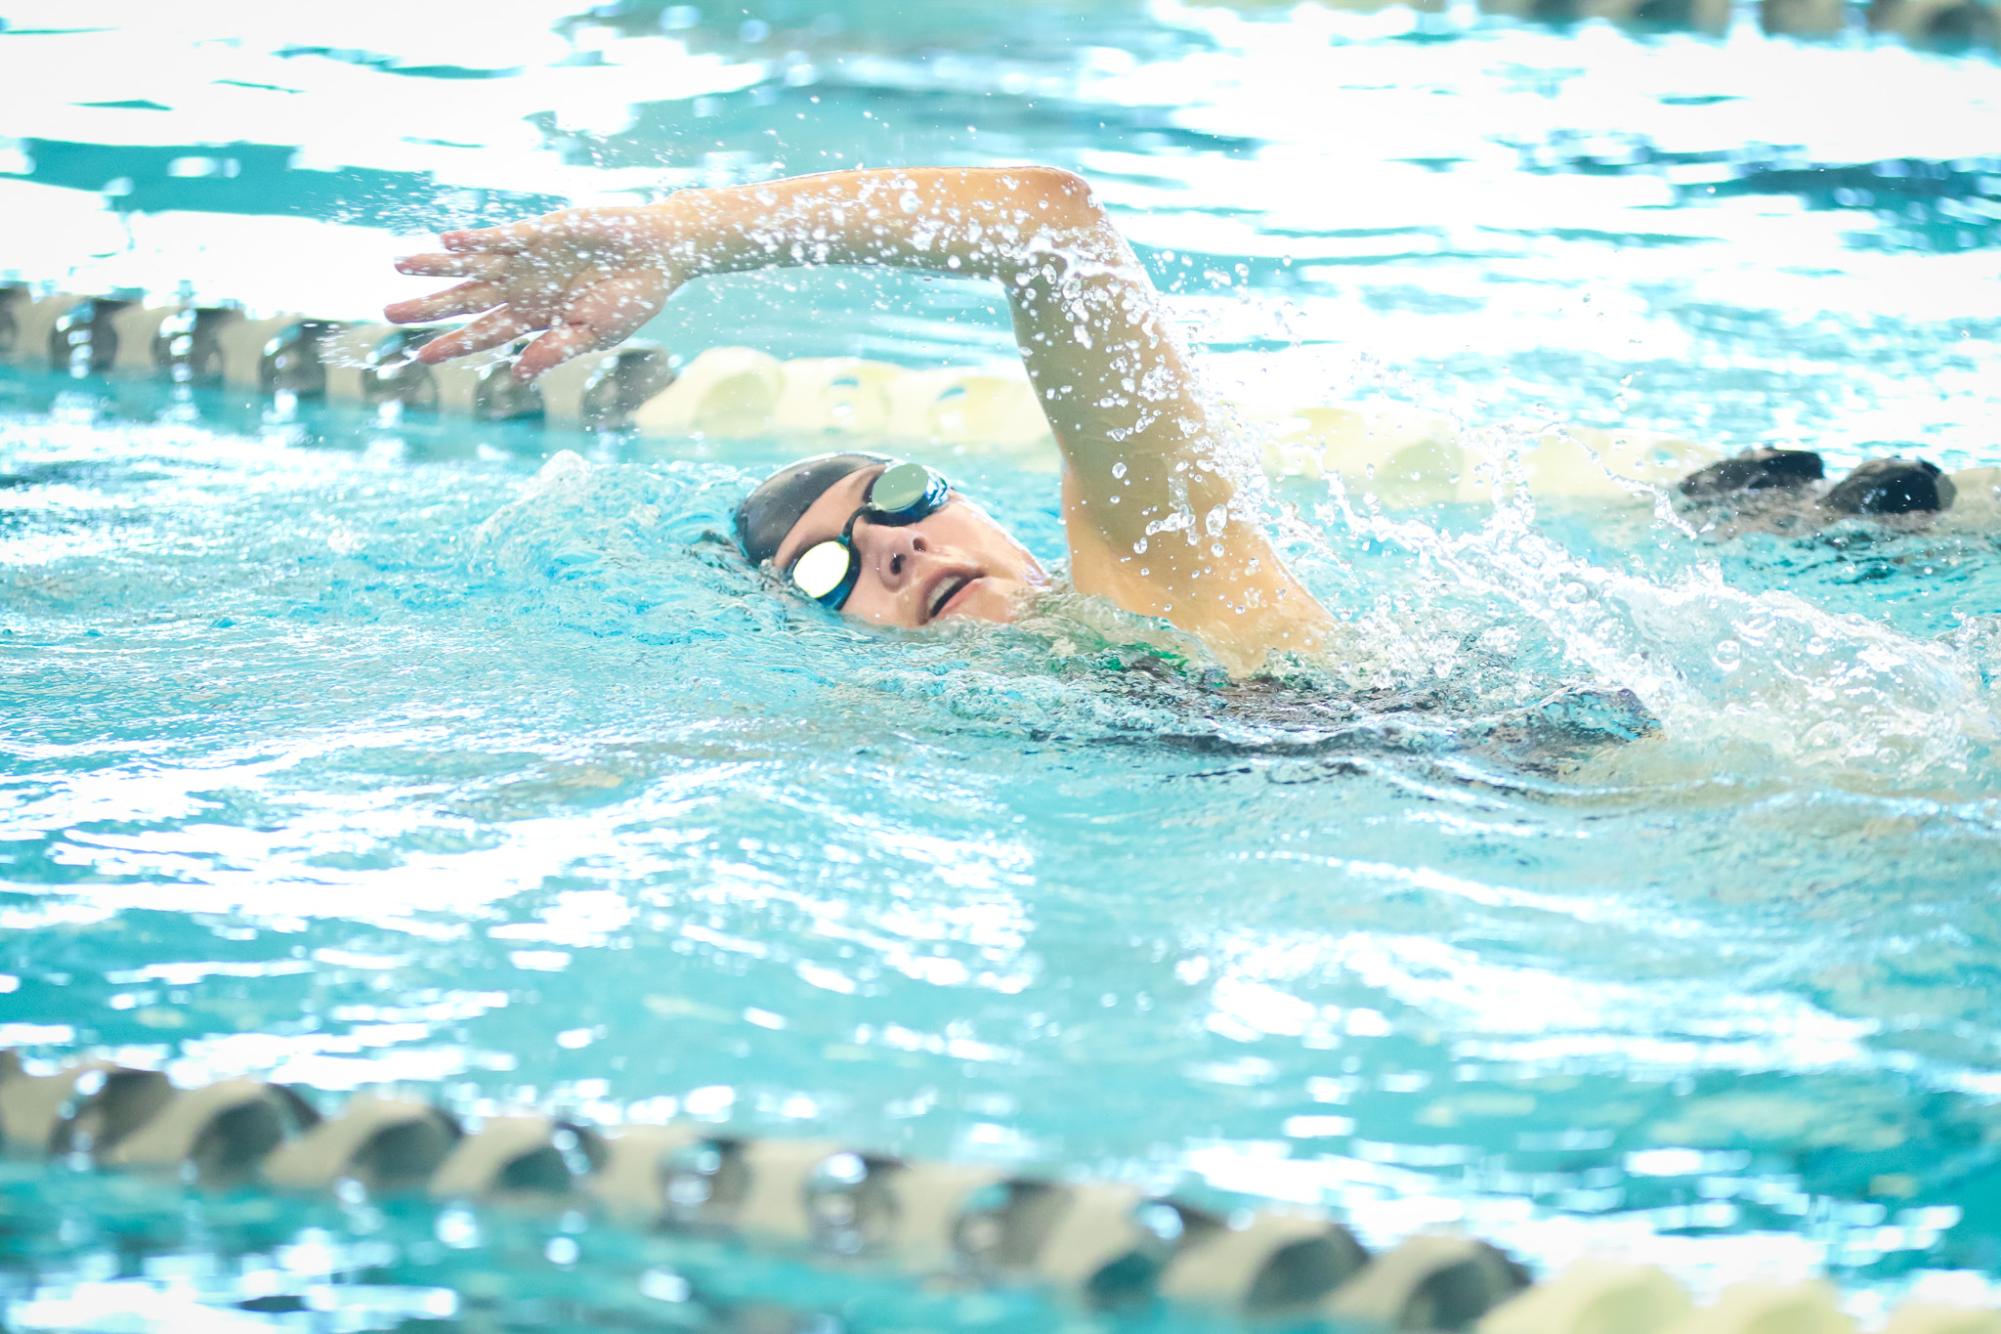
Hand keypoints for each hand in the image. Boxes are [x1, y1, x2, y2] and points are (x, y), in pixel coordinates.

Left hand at [385, 205, 683, 380]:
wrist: (662, 254)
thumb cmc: (634, 298)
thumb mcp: (597, 334)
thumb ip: (556, 351)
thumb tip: (516, 376)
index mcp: (537, 317)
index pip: (485, 333)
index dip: (452, 344)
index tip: (419, 356)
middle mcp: (524, 288)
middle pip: (467, 300)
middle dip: (429, 307)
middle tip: (387, 312)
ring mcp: (529, 259)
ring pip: (473, 264)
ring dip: (436, 265)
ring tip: (398, 264)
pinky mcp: (542, 232)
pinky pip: (502, 236)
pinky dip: (476, 239)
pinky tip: (447, 240)